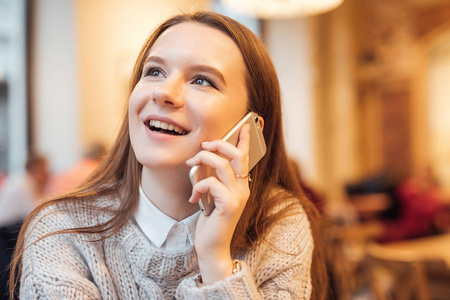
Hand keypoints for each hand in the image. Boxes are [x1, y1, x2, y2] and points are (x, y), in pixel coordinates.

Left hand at [185, 124, 250, 283]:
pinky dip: (199, 185)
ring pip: (223, 166)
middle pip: (237, 156)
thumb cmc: (211, 220)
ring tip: (191, 164)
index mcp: (240, 185)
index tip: (245, 126)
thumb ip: (213, 179)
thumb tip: (202, 160)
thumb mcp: (213, 196)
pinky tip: (194, 196)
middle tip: (204, 145)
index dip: (245, 141)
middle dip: (220, 145)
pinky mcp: (229, 206)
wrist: (212, 246)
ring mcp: (238, 197)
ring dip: (204, 160)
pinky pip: (212, 184)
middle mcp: (243, 189)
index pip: (245, 158)